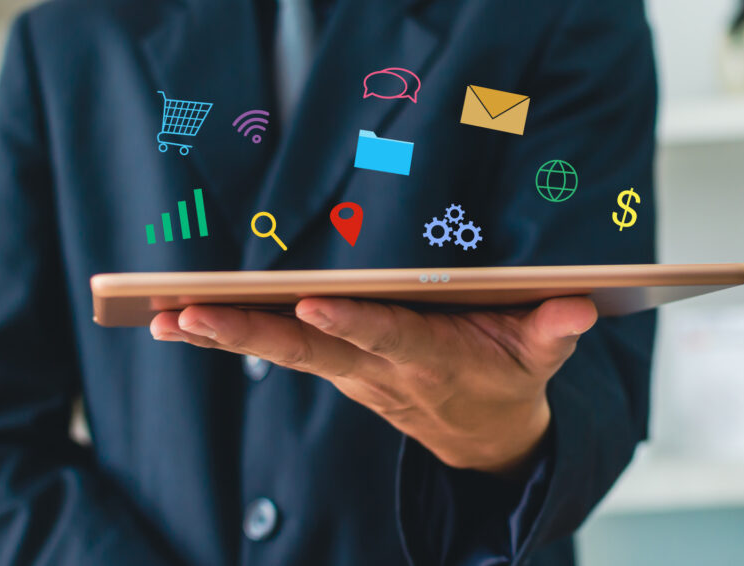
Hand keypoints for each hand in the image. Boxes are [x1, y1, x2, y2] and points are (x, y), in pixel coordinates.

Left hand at [150, 296, 596, 476]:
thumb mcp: (540, 359)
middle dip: (247, 334)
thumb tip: (581, 304)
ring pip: (282, 352)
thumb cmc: (509, 381)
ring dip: (222, 337)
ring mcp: (352, 375)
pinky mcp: (338, 370)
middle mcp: (378, 370)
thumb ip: (553, 328)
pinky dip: (231, 336)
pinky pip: (280, 351)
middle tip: (186, 314)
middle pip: (307, 349)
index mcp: (429, 359)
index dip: (350, 322)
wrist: (485, 442)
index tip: (307, 302)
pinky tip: (179, 321)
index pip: (384, 337)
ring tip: (162, 318)